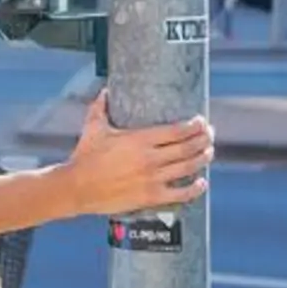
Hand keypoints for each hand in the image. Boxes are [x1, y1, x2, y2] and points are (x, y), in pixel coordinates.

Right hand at [62, 89, 213, 216]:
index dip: (194, 125)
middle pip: (187, 147)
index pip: (177, 130)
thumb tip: (105, 90)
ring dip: (203, 158)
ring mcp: (153, 179)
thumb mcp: (93, 128)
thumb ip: (100, 107)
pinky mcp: (151, 197)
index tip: (201, 121)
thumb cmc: (85, 156)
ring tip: (209, 152)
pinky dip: (195, 188)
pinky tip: (201, 182)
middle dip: (203, 139)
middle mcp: (150, 158)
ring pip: (188, 167)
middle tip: (209, 135)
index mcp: (139, 139)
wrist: (77, 187)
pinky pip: (181, 194)